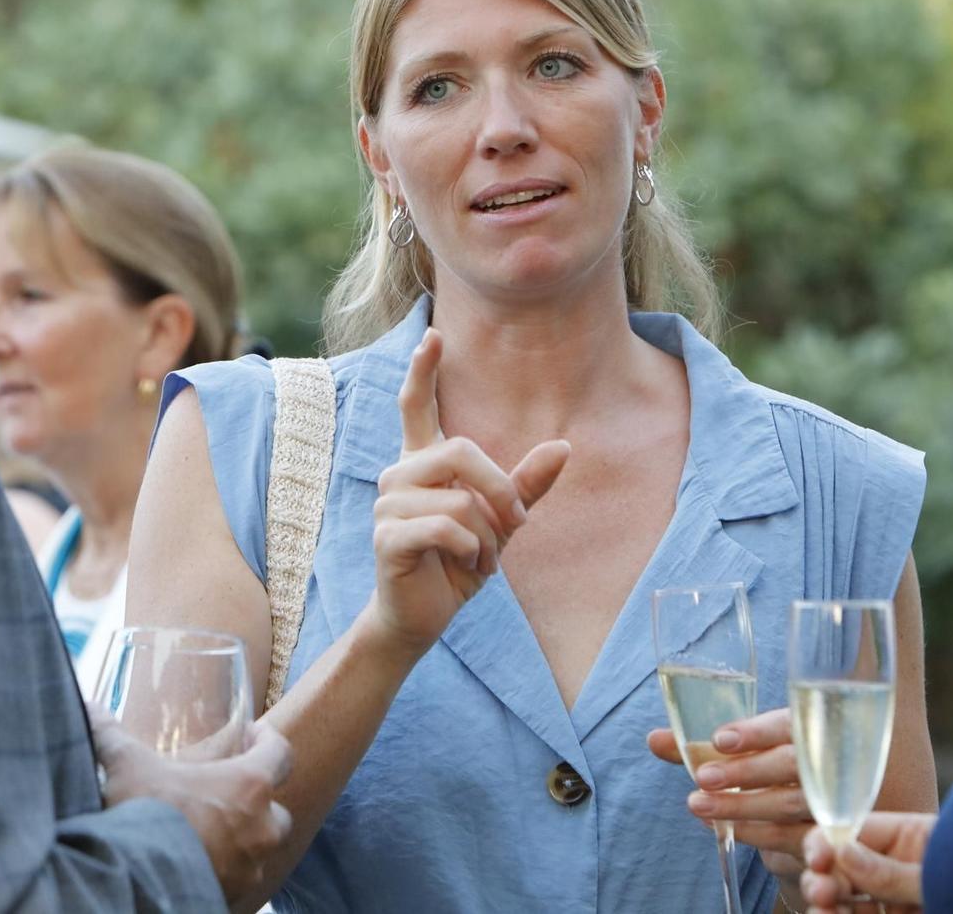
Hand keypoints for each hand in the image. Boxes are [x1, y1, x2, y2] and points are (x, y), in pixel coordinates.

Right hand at [88, 705, 293, 908]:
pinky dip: (224, 872)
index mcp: (249, 786)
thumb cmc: (144, 817)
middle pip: (277, 811)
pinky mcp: (235, 897)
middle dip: (258, 804)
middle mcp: (261, 828)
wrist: (135, 882)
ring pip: (259, 850)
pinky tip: (196, 864)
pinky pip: (239, 881)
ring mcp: (251, 868)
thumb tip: (88, 707)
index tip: (254, 734)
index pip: (281, 753)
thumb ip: (112, 735)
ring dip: (242, 841)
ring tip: (210, 834)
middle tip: (228, 795)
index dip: (269, 739)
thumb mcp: (128, 768)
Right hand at [367, 329, 568, 653]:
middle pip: (460, 449)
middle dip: (500, 489)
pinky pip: (447, 527)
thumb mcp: (500, 522)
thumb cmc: (458, 563)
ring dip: (488, 535)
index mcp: (422, 463)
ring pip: (460, 498)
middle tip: (515, 525)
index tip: (433, 335)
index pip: (416, 406)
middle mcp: (399, 475)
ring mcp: (388, 505)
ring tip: (480, 558)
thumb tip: (565, 446)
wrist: (423, 617)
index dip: (423, 371)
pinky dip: (472, 551)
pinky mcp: (387, 537)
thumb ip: (525, 485)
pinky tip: (465, 567)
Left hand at [647, 708, 814, 882]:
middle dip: (745, 770)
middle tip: (702, 778)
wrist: (812, 822)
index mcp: (811, 728)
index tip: (719, 740)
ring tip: (699, 805)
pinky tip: (728, 830)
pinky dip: (757, 833)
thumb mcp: (745, 756)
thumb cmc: (773, 776)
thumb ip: (703, 748)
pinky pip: (792, 837)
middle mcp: (830, 761)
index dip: (756, 732)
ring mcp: (835, 801)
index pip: (788, 723)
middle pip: (791, 763)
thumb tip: (654, 739)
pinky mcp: (830, 838)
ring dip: (741, 805)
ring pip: (789, 803)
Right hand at [801, 813, 933, 911]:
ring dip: (826, 906)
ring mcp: (897, 902)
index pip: (858, 832)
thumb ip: (894, 871)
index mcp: (911, 839)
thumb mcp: (941, 875)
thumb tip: (842, 852)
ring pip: (847, 901)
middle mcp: (898, 869)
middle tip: (819, 893)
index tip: (816, 859)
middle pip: (845, 869)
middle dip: (823, 879)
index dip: (829, 843)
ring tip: (822, 912)